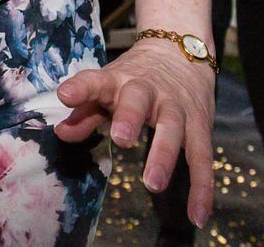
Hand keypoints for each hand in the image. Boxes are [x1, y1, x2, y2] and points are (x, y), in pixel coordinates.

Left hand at [53, 38, 216, 224]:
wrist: (179, 50)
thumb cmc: (134, 78)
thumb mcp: (108, 88)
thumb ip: (85, 111)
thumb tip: (61, 132)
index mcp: (118, 80)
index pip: (97, 80)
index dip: (81, 88)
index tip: (65, 95)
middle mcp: (148, 90)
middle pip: (139, 99)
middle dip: (130, 117)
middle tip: (121, 139)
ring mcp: (176, 106)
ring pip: (173, 127)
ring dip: (164, 154)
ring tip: (153, 183)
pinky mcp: (200, 124)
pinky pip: (202, 157)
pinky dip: (202, 186)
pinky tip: (198, 213)